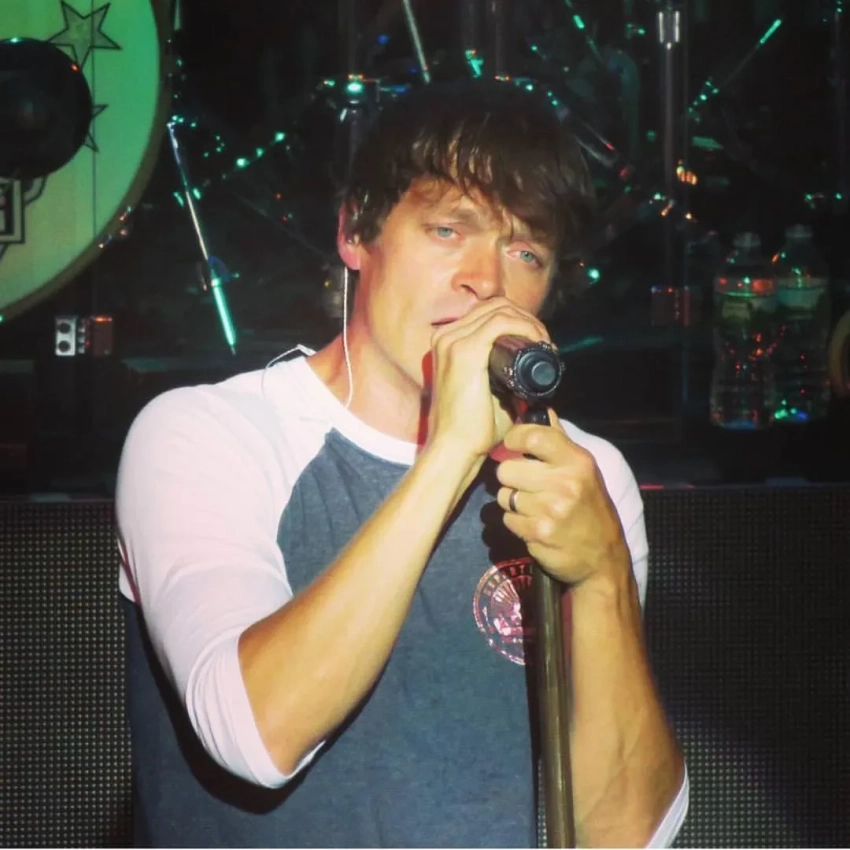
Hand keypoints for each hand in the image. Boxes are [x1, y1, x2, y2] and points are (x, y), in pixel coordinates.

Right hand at [425, 298, 549, 462]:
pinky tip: (539, 342)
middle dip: (526, 318)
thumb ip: (504, 379)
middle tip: (545, 342)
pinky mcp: (465, 351)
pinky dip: (526, 327)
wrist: (455, 449)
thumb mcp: (488, 393)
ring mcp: (452, 341)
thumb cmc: (472, 429)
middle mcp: (445, 336)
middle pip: (495, 306)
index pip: (487, 313)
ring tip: (545, 344)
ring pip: (500, 310)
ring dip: (530, 322)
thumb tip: (532, 374)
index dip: (518, 320)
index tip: (539, 342)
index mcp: (447, 343)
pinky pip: (502, 322)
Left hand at [495, 409, 630, 586]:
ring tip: (534, 508)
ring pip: (504, 496)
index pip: (533, 436)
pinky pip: (507, 519)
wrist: (603, 558)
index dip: (515, 439)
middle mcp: (565, 483)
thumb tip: (542, 411)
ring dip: (514, 503)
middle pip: (507, 469)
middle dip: (512, 479)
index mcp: (577, 461)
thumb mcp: (584, 471)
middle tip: (528, 486)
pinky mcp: (539, 533)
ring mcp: (551, 510)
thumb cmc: (591, 508)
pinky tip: (534, 525)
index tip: (513, 446)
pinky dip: (516, 523)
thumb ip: (559, 441)